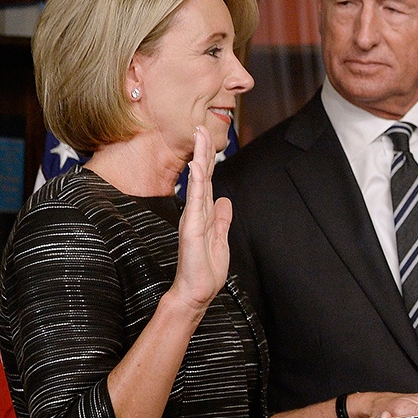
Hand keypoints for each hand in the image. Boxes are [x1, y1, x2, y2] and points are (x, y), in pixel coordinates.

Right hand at [172, 127, 230, 310]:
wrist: (196, 291)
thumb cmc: (205, 269)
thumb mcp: (220, 238)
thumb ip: (222, 219)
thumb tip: (226, 201)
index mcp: (204, 213)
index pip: (208, 181)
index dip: (208, 159)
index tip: (207, 138)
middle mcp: (197, 211)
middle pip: (202, 175)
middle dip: (202, 150)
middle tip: (200, 126)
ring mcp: (193, 218)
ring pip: (198, 182)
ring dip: (199, 158)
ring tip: (199, 135)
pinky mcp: (192, 228)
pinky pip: (195, 201)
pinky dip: (197, 182)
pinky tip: (197, 166)